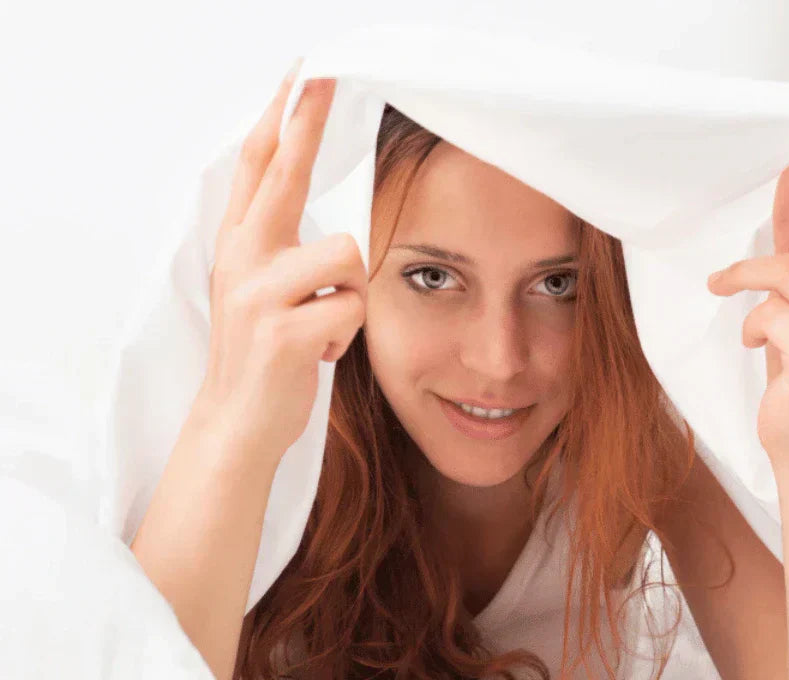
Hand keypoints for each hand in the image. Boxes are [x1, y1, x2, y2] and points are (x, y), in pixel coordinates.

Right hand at [193, 63, 365, 466]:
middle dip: (303, 120)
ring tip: (323, 325)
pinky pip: (352, 308)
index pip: (259, 164)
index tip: (300, 72)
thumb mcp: (262, 288)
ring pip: (347, 255)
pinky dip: (348, 335)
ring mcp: (257, 294)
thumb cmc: (265, 351)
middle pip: (280, 173)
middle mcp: (242, 259)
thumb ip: (280, 244)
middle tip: (318, 71)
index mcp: (241, 244)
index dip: (280, 117)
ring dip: (351, 297)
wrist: (238, 422)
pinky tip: (319, 354)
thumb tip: (308, 198)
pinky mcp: (282, 332)